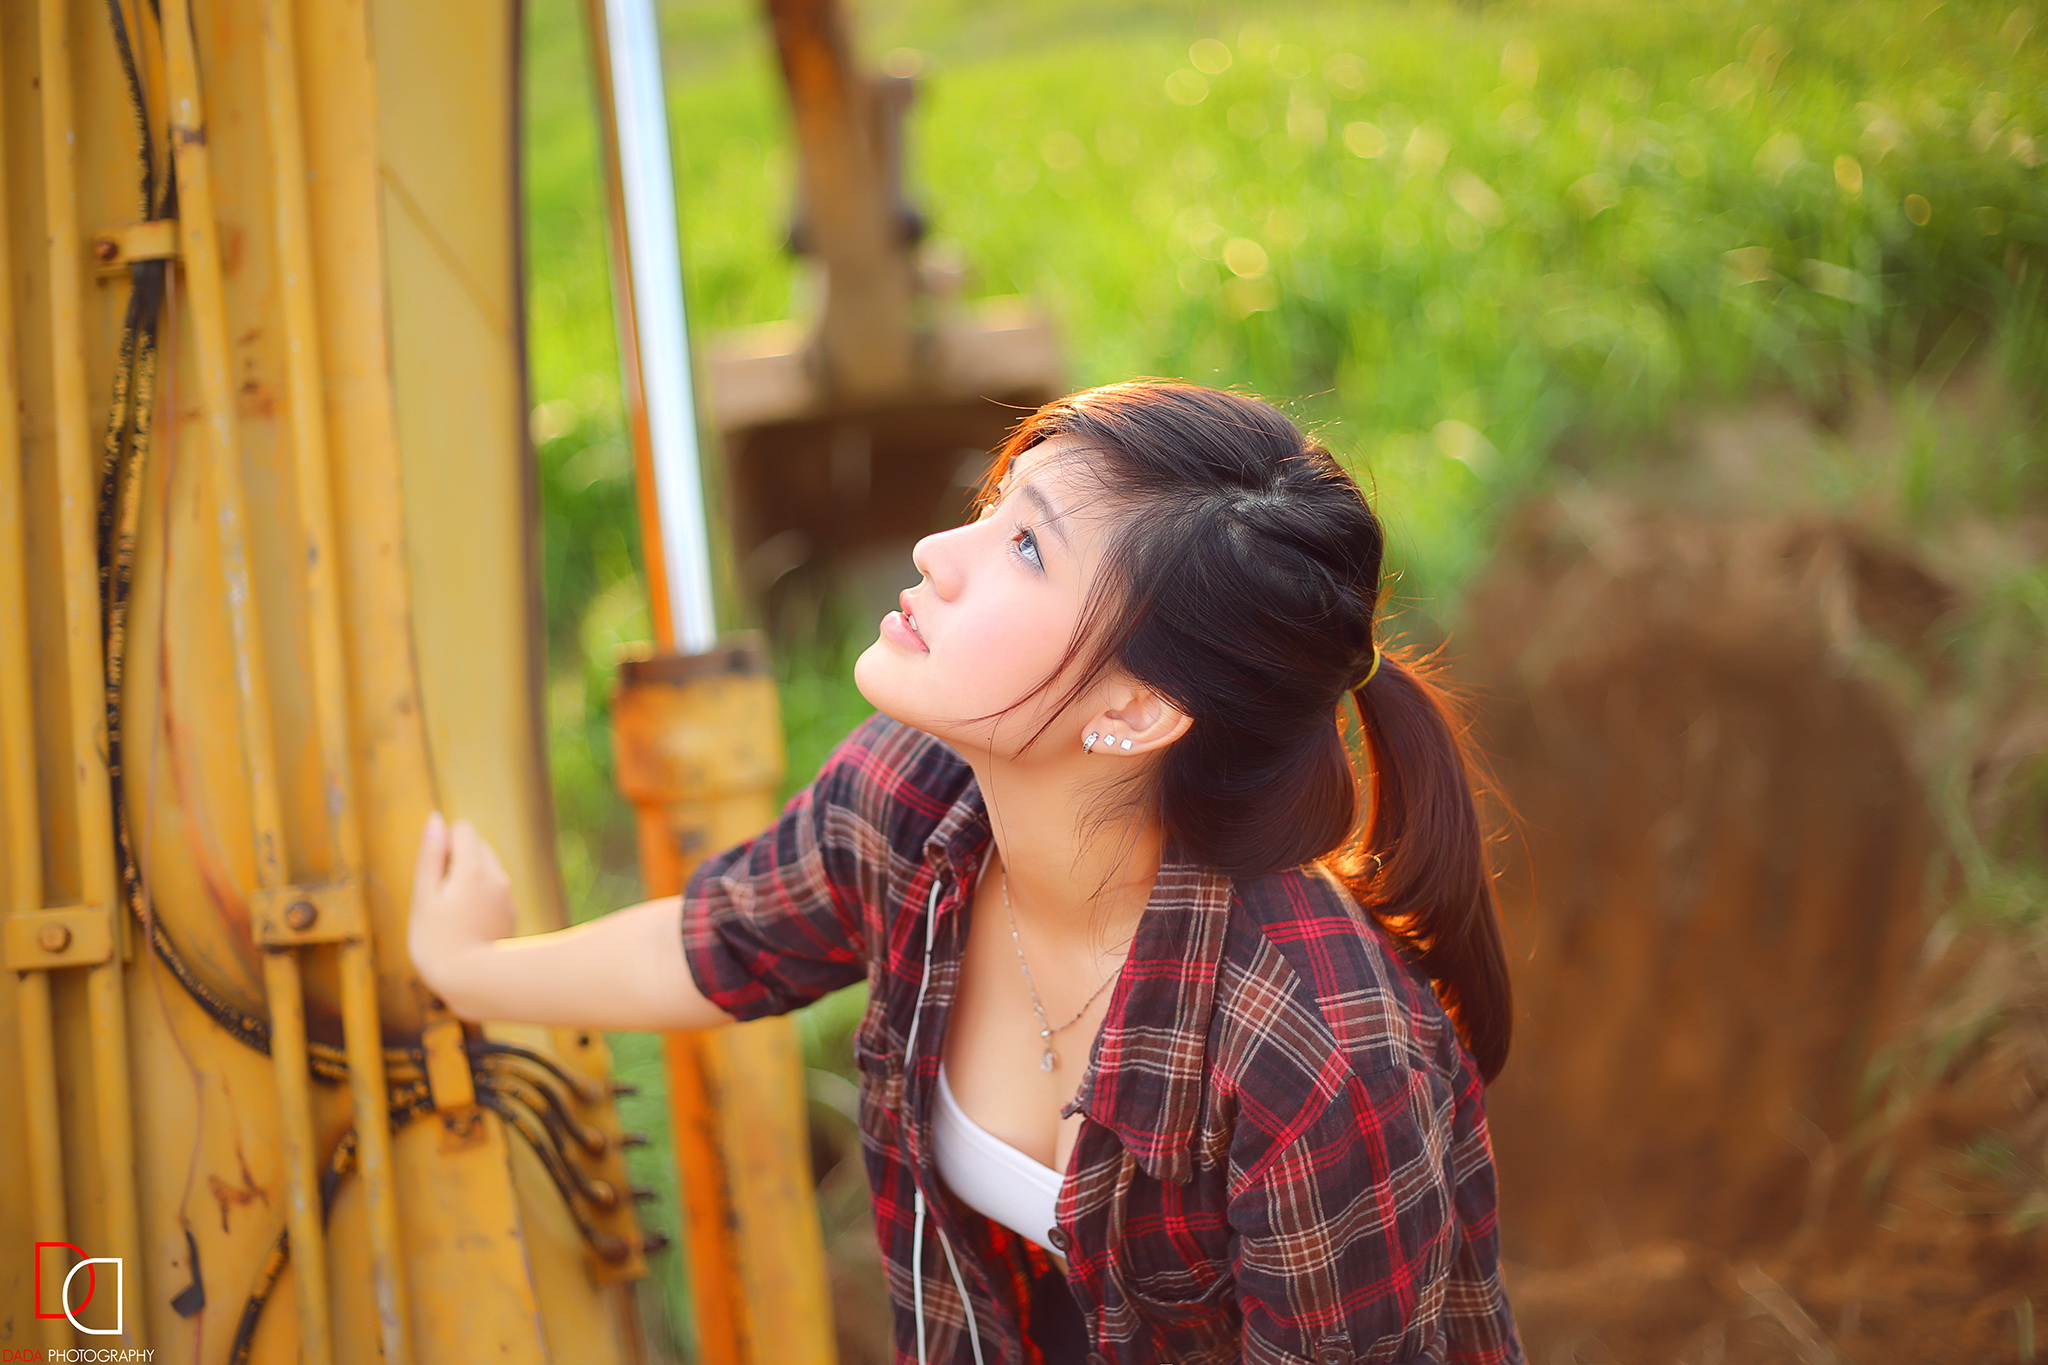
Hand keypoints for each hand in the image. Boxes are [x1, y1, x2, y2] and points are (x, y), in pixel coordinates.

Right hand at [408, 811, 516, 1002]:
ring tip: (454, 915)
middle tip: (440, 898)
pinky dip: (481, 899)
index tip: (433, 875)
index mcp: (473, 867)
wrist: (472, 983)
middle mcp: (497, 876)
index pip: (463, 829)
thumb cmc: (436, 941)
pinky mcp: (512, 914)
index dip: (443, 846)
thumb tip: (435, 820)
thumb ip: (430, 855)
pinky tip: (469, 925)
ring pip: (488, 870)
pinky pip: (494, 892)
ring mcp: (508, 896)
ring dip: (470, 880)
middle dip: (457, 861)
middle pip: (477, 847)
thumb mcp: (423, 897)